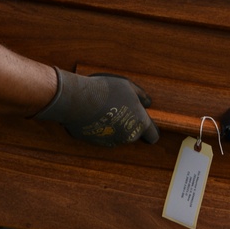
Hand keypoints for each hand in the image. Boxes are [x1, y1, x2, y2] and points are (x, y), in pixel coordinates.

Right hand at [35, 69, 159, 145]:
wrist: (76, 100)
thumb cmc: (105, 90)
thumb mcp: (127, 86)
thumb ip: (141, 96)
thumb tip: (148, 103)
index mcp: (139, 123)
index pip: (153, 136)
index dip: (150, 130)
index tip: (146, 125)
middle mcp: (127, 136)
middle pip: (133, 134)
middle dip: (129, 124)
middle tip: (119, 108)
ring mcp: (110, 141)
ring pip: (117, 136)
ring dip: (114, 127)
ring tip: (104, 109)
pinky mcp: (95, 142)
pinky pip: (102, 136)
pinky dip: (100, 129)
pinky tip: (92, 115)